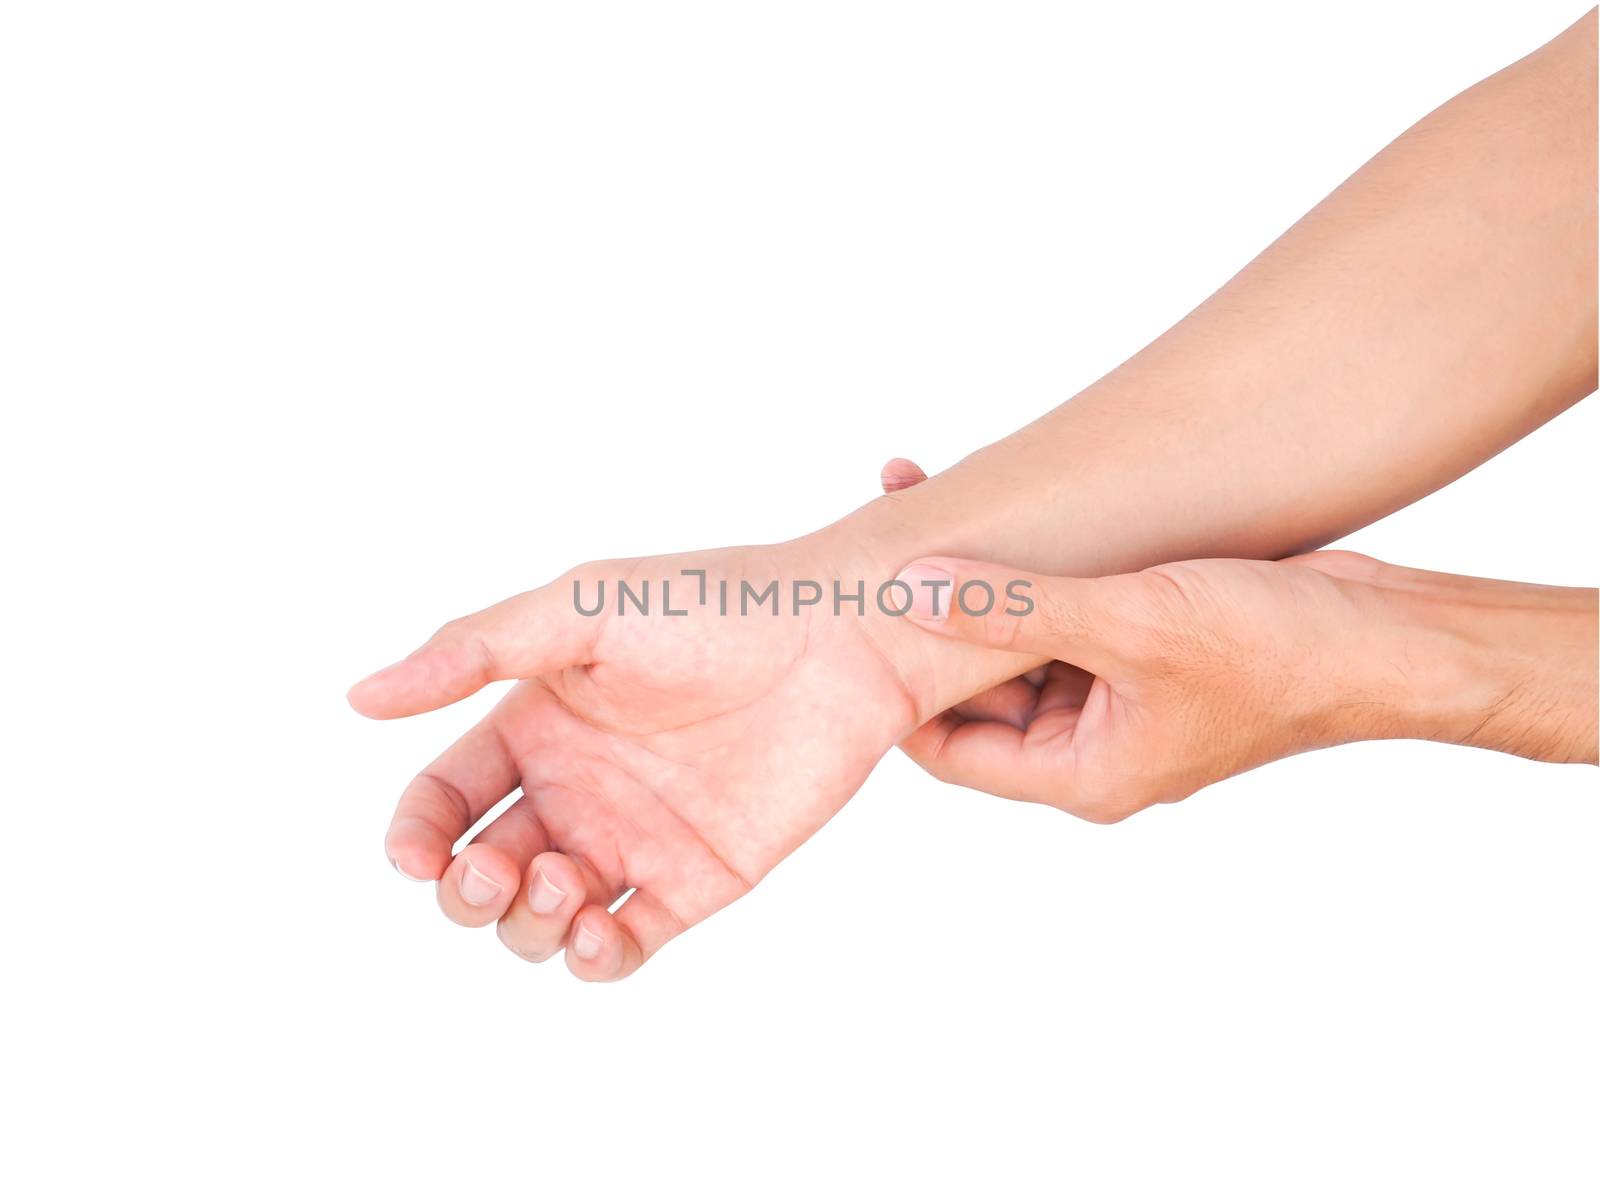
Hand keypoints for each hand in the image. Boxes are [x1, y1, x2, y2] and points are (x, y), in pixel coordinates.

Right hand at [349, 534, 922, 979]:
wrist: (840, 637)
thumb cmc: (713, 605)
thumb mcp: (581, 610)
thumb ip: (473, 651)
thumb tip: (360, 696)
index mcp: (537, 725)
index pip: (445, 797)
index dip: (416, 834)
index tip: (416, 853)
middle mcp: (576, 788)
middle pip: (480, 872)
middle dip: (465, 892)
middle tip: (496, 872)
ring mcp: (633, 839)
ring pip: (541, 921)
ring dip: (527, 924)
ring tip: (562, 880)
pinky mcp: (695, 880)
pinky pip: (624, 944)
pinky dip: (593, 957)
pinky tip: (598, 928)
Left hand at [880, 461, 1597, 822]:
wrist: (1394, 637)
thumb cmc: (1280, 654)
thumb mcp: (1132, 624)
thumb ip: (1015, 608)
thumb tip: (908, 591)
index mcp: (1081, 774)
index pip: (948, 749)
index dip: (895, 689)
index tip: (851, 621)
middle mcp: (1092, 744)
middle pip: (978, 689)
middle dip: (934, 616)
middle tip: (882, 538)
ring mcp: (1119, 696)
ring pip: (1019, 643)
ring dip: (983, 581)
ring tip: (929, 500)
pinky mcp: (1145, 649)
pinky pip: (1065, 615)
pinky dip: (1034, 572)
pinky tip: (1003, 507)